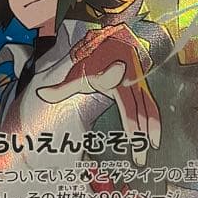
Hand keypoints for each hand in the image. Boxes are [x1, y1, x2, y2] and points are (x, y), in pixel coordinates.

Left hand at [36, 25, 160, 164]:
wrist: (113, 37)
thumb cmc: (94, 57)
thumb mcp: (77, 72)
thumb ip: (61, 88)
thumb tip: (41, 94)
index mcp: (117, 82)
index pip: (126, 108)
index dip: (132, 125)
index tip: (134, 138)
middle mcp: (132, 84)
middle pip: (140, 114)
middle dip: (141, 137)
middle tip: (139, 160)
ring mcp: (140, 84)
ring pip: (150, 110)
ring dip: (153, 130)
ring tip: (153, 149)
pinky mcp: (143, 86)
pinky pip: (152, 105)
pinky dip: (155, 121)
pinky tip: (155, 137)